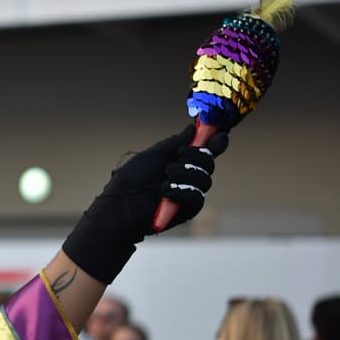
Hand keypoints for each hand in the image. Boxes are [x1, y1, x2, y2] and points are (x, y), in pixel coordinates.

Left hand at [62, 125, 228, 283]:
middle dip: (197, 156)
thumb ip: (175, 142)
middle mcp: (188, 176)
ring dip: (186, 174)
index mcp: (181, 161)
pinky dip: (182, 191)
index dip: (215, 142)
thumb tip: (193, 129)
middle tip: (180, 155)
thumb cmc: (132, 178)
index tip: (218, 135)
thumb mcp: (154, 154)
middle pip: (209, 163)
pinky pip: (197, 198)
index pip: (206, 150)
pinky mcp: (187, 210)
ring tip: (166, 176)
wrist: (121, 203)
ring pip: (205, 180)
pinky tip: (165, 191)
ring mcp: (189, 193)